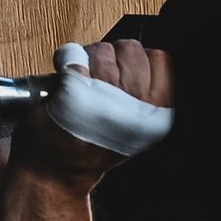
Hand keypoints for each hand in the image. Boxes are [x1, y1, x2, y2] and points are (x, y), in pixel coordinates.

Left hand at [11, 40, 172, 192]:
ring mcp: (107, 95)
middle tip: (101, 81)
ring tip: (84, 85)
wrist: (59, 171)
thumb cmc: (97, 148)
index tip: (124, 76)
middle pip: (131, 48)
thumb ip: (152, 93)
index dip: (138, 62)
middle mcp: (138, 102)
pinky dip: (66, 61)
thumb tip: (148, 58)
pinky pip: (73, 56)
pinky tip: (66, 81)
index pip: (160, 58)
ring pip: (103, 49)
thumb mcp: (141, 127)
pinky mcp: (75, 92)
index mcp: (161, 110)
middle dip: (113, 58)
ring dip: (90, 59)